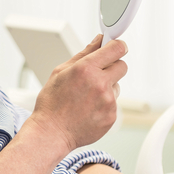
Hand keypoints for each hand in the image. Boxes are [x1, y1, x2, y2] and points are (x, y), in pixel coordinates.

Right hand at [28, 35, 126, 151]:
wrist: (51, 132)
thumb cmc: (52, 103)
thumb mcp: (60, 72)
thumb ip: (83, 54)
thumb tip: (98, 41)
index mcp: (86, 69)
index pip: (116, 48)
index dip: (117, 46)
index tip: (116, 47)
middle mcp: (100, 84)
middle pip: (122, 66)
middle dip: (112, 66)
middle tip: (99, 72)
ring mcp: (108, 101)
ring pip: (116, 85)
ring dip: (106, 87)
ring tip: (87, 96)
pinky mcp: (112, 116)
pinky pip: (113, 102)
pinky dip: (104, 103)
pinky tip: (88, 108)